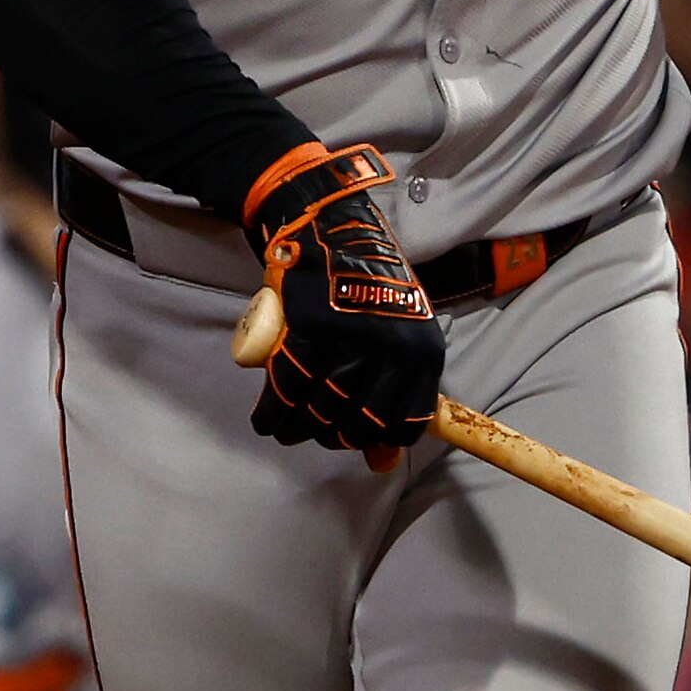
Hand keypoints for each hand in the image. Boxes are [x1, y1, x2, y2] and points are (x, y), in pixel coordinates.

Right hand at [238, 141, 441, 456]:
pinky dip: (272, 410)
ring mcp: (354, 338)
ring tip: (283, 427)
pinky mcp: (313, 327)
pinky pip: (289, 385)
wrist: (330, 226)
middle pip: (358, 422)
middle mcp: (397, 349)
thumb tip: (382, 465)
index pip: (404, 425)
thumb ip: (391, 396)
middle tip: (309, 430)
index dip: (371, 439)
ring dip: (296, 428)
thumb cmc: (365, 285)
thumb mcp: (397, 337)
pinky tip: (265, 418)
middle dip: (328, 435)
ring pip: (320, 408)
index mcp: (425, 353)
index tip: (347, 434)